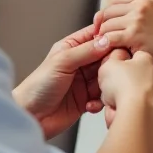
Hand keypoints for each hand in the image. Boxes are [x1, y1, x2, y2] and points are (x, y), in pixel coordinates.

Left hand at [13, 25, 111, 139]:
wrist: (30, 117)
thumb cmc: (37, 87)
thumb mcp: (62, 62)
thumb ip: (86, 51)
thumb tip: (107, 41)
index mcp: (71, 47)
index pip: (96, 35)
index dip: (109, 37)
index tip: (121, 40)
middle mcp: (79, 62)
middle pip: (105, 55)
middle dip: (111, 62)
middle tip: (112, 69)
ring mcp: (84, 81)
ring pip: (107, 76)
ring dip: (107, 83)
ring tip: (102, 90)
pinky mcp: (87, 99)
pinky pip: (103, 95)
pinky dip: (101, 100)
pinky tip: (90, 105)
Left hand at [97, 0, 152, 67]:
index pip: (114, 1)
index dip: (106, 13)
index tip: (104, 22)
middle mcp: (138, 8)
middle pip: (107, 12)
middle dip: (100, 24)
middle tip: (100, 34)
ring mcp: (136, 22)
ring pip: (106, 25)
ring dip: (102, 35)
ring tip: (104, 43)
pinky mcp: (133, 37)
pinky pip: (110, 38)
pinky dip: (105, 43)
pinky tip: (107, 49)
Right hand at [98, 50, 152, 138]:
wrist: (140, 116)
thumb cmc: (124, 89)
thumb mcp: (108, 67)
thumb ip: (113, 61)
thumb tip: (116, 60)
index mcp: (145, 60)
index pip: (136, 57)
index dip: (124, 66)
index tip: (116, 76)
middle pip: (143, 78)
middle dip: (131, 86)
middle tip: (117, 96)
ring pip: (150, 96)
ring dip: (138, 101)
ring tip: (124, 111)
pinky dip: (148, 114)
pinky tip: (137, 118)